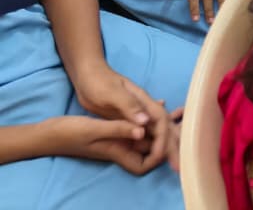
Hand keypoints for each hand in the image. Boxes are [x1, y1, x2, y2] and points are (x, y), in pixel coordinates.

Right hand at [45, 115, 171, 174]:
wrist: (49, 132)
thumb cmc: (68, 132)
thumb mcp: (93, 129)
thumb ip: (118, 129)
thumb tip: (142, 130)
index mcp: (118, 151)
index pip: (144, 164)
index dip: (158, 155)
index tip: (167, 139)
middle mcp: (121, 147)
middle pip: (149, 150)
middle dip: (168, 140)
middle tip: (185, 124)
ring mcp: (118, 139)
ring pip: (146, 136)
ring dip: (162, 127)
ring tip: (180, 113)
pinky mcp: (114, 130)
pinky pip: (138, 126)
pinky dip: (150, 119)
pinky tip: (161, 105)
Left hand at [73, 68, 173, 171]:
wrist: (88, 75)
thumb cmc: (99, 83)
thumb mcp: (111, 94)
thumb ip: (129, 106)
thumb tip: (146, 122)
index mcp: (143, 102)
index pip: (161, 121)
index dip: (163, 139)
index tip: (161, 155)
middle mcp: (143, 109)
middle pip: (163, 127)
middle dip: (172, 145)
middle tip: (177, 165)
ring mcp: (135, 114)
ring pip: (155, 131)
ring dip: (164, 144)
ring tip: (172, 158)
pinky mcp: (127, 118)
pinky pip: (145, 131)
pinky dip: (153, 139)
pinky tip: (155, 143)